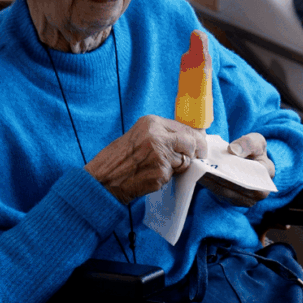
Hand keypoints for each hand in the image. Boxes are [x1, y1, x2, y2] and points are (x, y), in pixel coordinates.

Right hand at [85, 115, 206, 203]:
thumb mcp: (139, 136)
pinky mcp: (161, 173)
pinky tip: (151, 176)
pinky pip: (173, 175)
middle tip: (192, 159)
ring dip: (177, 167)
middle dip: (194, 152)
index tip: (200, 144)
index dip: (195, 138)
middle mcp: (157, 136)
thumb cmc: (118, 159)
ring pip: (185, 161)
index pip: (185, 128)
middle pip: (191, 142)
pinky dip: (166, 178)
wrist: (102, 180)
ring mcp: (160, 155)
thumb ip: (162, 135)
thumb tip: (189, 138)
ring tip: (157, 168)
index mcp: (151, 123)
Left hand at [198, 132, 274, 206]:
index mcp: (266, 179)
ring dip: (208, 181)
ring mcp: (245, 200)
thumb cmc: (254, 151)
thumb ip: (248, 143)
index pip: (248, 180)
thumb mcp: (256, 141)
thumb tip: (233, 150)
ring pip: (223, 191)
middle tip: (200, 167)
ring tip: (196, 170)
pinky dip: (208, 184)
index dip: (232, 175)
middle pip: (233, 187)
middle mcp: (257, 195)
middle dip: (216, 177)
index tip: (217, 166)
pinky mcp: (233, 200)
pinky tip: (198, 174)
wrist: (251, 161)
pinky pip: (218, 193)